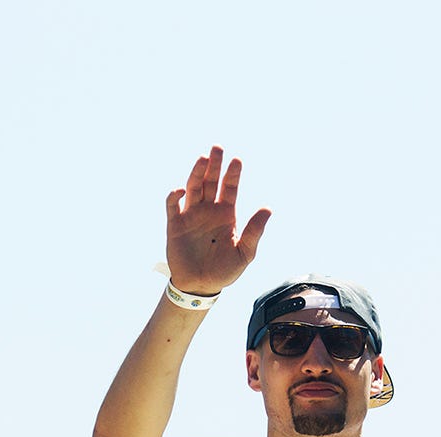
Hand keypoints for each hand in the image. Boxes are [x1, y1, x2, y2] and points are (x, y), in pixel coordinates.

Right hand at [166, 146, 270, 295]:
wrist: (201, 286)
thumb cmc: (225, 270)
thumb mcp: (245, 253)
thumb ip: (254, 231)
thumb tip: (268, 209)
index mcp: (226, 214)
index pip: (229, 188)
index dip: (232, 174)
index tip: (237, 160)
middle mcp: (208, 210)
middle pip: (211, 181)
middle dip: (214, 165)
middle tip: (218, 147)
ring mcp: (191, 215)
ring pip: (193, 187)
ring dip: (197, 173)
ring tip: (203, 159)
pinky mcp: (175, 224)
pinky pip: (173, 205)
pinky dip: (175, 195)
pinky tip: (182, 190)